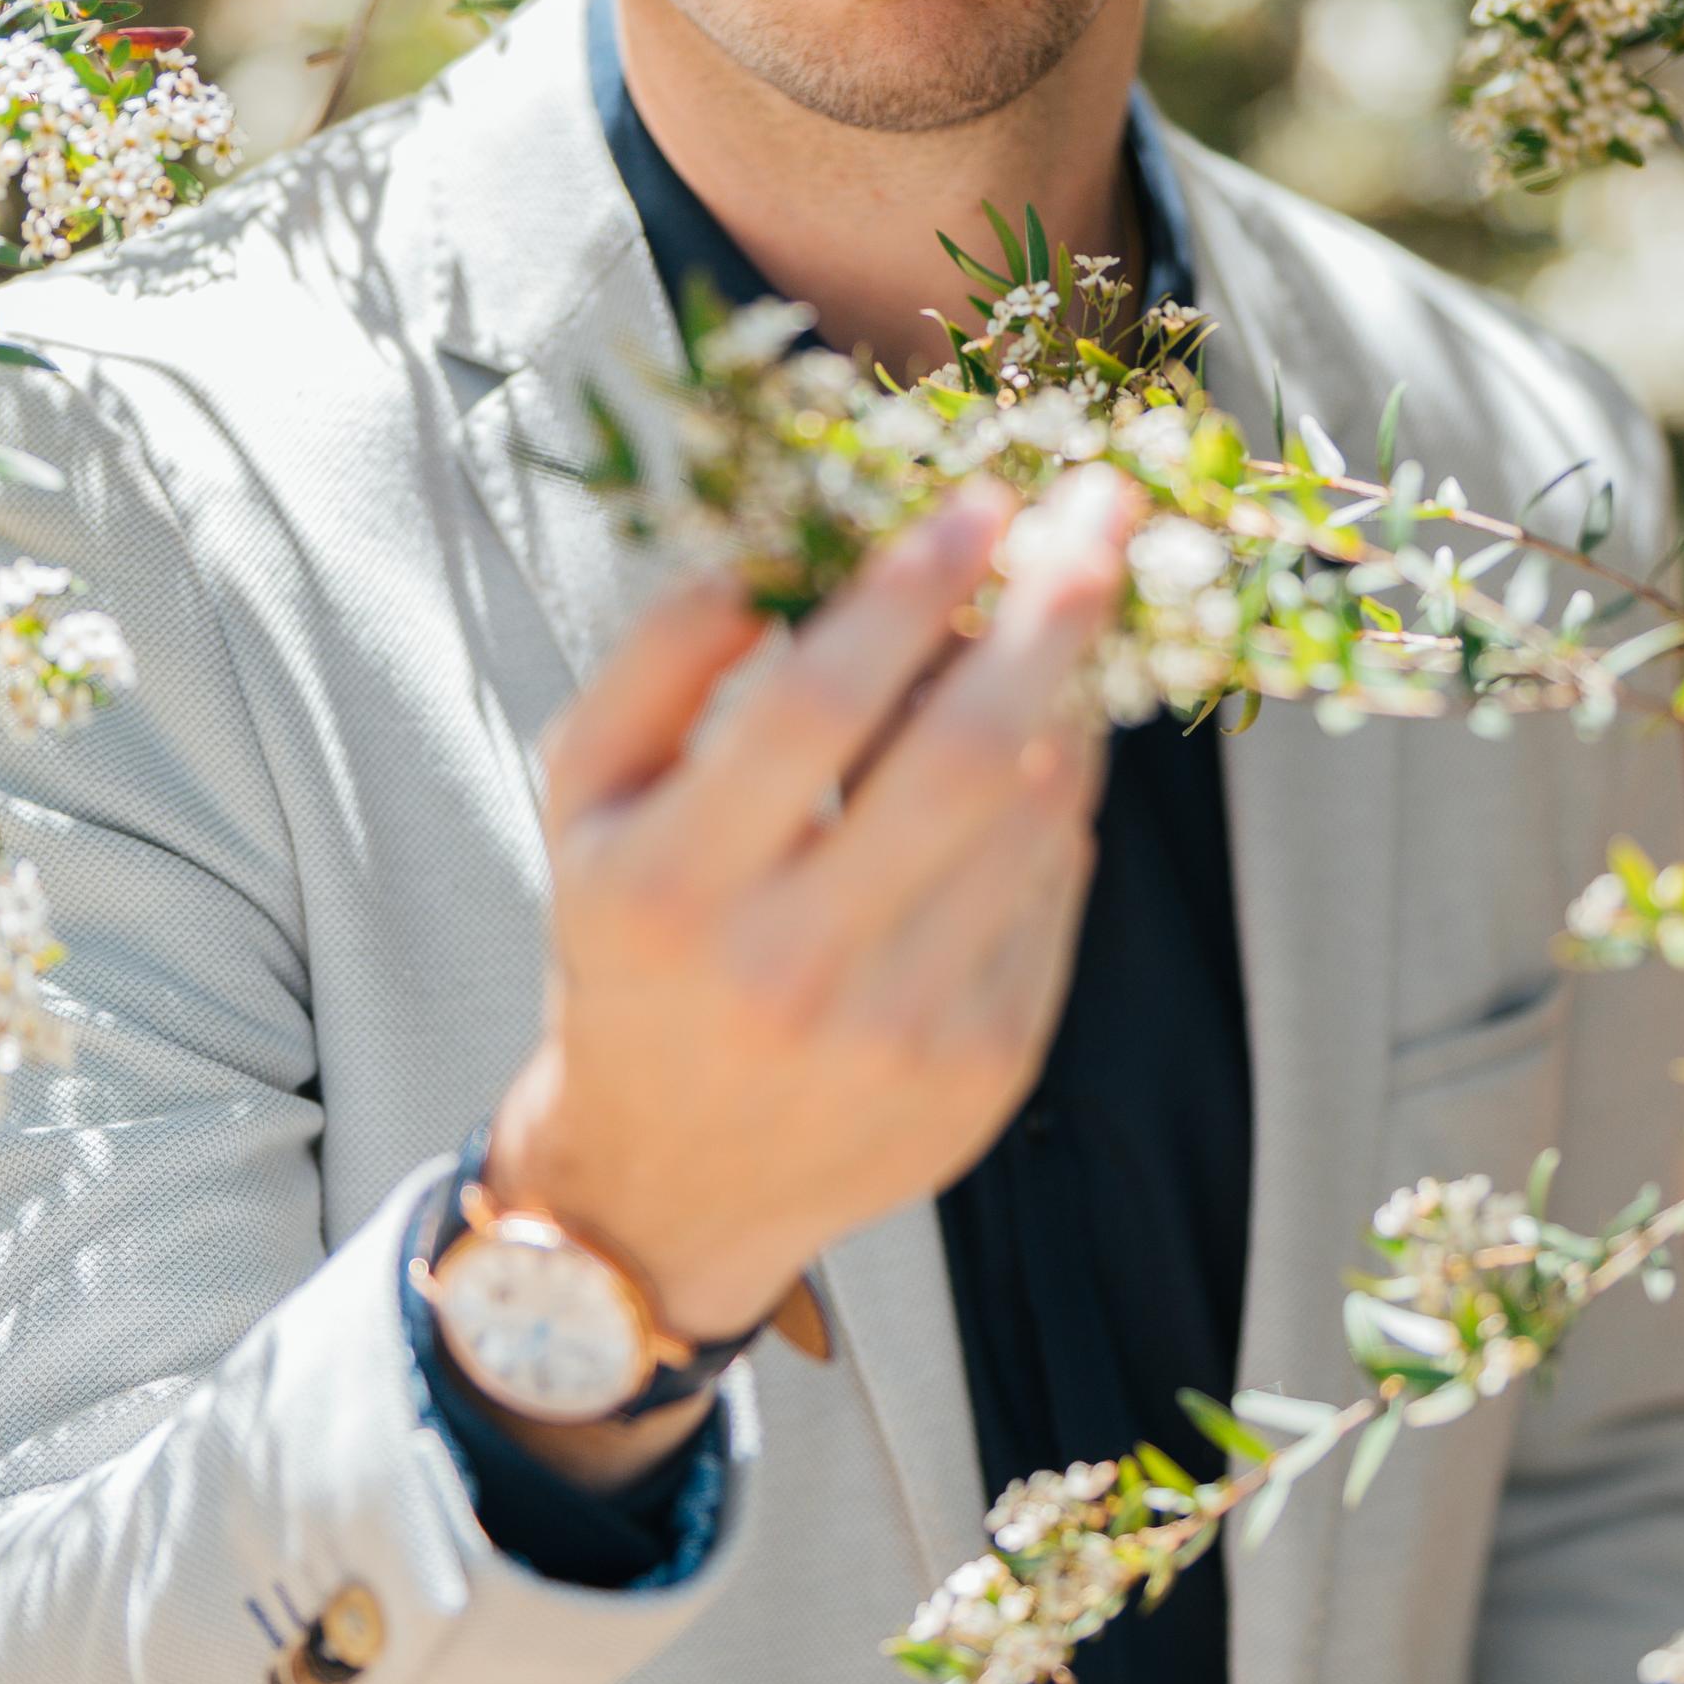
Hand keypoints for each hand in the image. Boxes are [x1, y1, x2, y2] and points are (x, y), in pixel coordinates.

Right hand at [484, 471, 1137, 1420]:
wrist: (671, 1181)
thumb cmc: (628, 952)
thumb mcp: (583, 806)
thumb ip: (653, 668)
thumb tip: (766, 558)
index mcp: (668, 892)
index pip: (814, 709)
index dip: (908, 592)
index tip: (978, 501)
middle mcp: (789, 970)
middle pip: (957, 760)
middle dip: (1045, 617)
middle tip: (1100, 512)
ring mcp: (902, 1031)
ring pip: (1031, 823)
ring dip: (1070, 694)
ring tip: (1078, 608)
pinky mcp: (987, 1070)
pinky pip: (1056, 893)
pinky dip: (1062, 797)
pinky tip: (1048, 736)